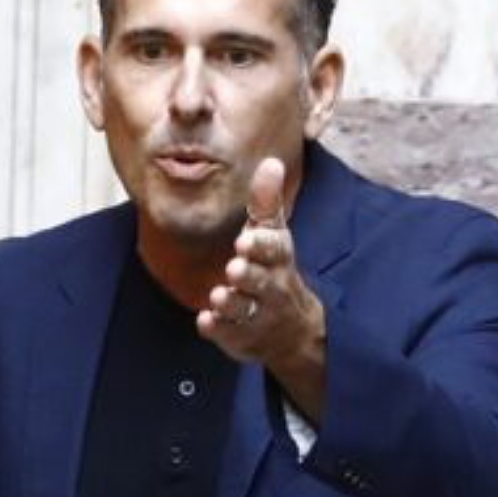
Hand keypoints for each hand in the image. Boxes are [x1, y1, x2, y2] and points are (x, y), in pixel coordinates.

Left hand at [198, 156, 327, 419]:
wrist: (292, 329)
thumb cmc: (274, 271)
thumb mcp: (273, 236)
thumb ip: (267, 202)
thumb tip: (270, 161)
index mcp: (278, 259)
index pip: (275, 250)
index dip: (263, 246)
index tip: (248, 240)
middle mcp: (271, 287)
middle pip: (262, 282)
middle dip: (249, 275)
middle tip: (235, 268)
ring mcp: (256, 314)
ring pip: (244, 309)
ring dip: (231, 303)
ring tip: (219, 296)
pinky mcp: (240, 335)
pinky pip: (228, 334)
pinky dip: (218, 329)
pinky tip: (205, 322)